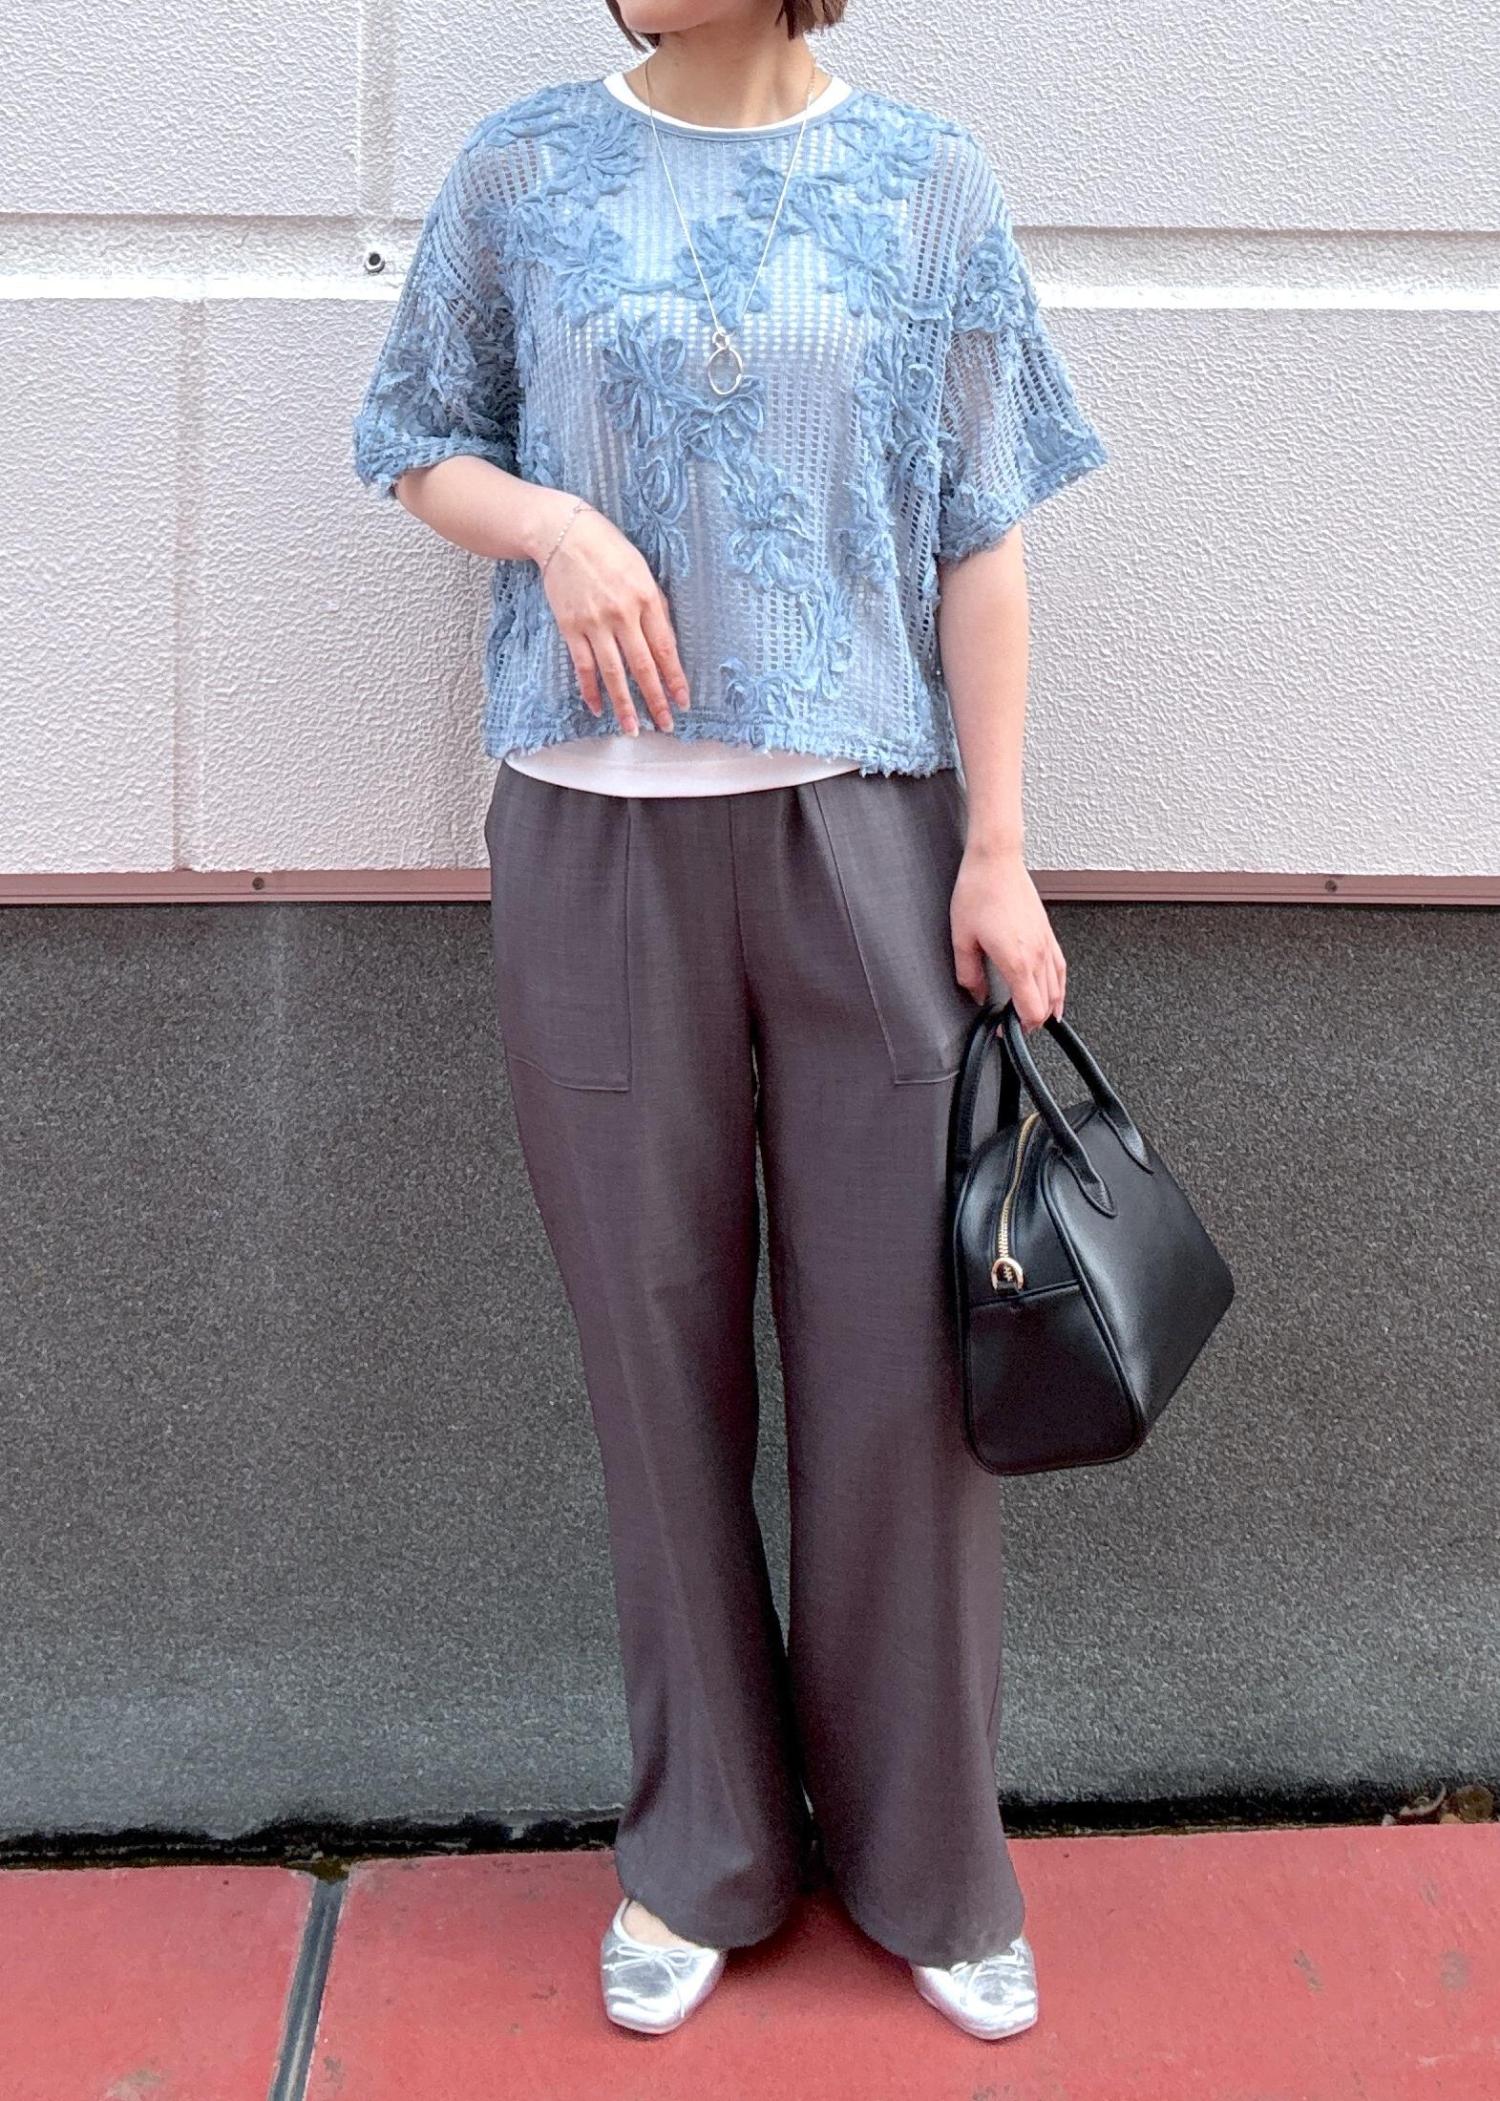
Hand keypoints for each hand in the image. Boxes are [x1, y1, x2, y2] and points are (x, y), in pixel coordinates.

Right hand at [536, 502, 690, 733]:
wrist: (563, 533)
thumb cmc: (608, 548)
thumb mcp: (642, 570)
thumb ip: (655, 606)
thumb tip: (665, 643)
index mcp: (645, 598)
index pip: (665, 648)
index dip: (675, 679)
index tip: (683, 701)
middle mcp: (621, 614)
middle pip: (643, 666)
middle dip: (655, 699)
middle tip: (665, 725)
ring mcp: (594, 623)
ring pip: (613, 673)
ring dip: (624, 704)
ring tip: (632, 729)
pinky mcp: (570, 627)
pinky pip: (583, 666)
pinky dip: (590, 689)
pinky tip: (598, 708)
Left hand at [950, 843, 1065, 1033]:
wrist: (996, 861)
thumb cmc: (979, 891)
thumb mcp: (962, 938)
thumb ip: (969, 974)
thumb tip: (976, 994)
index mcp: (1017, 960)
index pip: (1031, 1010)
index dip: (1019, 1027)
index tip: (1004, 1029)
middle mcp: (1037, 955)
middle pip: (1046, 1004)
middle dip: (1031, 1021)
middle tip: (1013, 1024)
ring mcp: (1046, 943)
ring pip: (1058, 988)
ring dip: (1048, 1006)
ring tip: (1034, 1017)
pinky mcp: (1048, 933)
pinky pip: (1061, 968)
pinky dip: (1059, 987)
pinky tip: (1055, 992)